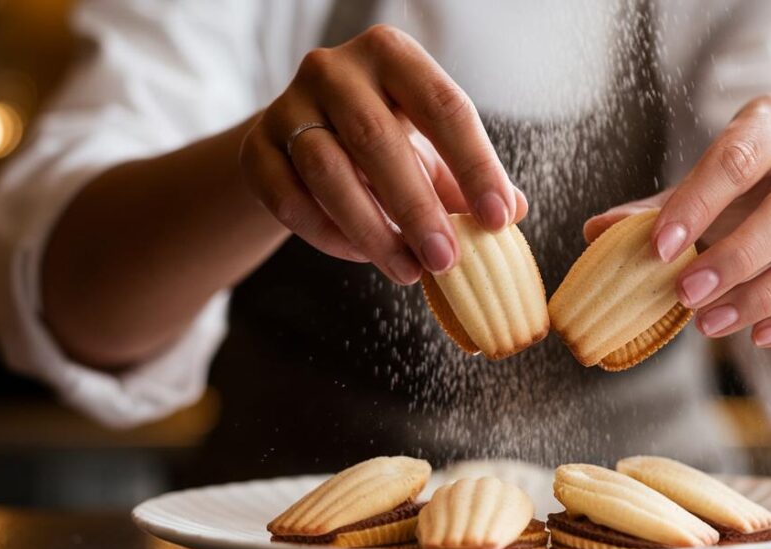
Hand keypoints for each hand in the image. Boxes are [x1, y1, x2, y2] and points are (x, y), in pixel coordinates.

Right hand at [240, 25, 526, 284]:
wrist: (304, 138)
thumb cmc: (387, 140)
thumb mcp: (433, 148)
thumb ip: (469, 177)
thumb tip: (514, 209)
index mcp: (392, 55)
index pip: (443, 106)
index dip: (475, 165)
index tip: (499, 219)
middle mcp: (334, 69)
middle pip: (377, 139)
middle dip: (417, 208)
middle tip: (446, 261)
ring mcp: (287, 106)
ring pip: (327, 173)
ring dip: (373, 231)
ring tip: (409, 271)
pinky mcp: (255, 149)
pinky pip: (290, 200)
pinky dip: (329, 235)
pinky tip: (363, 256)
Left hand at [586, 94, 770, 348]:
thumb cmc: (738, 188)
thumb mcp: (696, 188)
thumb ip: (654, 210)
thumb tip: (597, 231)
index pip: (740, 156)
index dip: (699, 203)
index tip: (659, 247)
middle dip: (737, 257)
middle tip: (686, 293)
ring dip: (765, 295)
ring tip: (710, 324)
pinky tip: (760, 336)